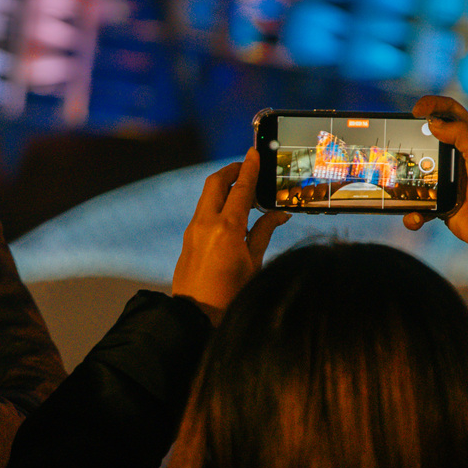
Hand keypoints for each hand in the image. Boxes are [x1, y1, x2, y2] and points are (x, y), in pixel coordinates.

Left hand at [172, 148, 288, 323]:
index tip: (255, 152)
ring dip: (224, 187)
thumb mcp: (254, 264)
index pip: (241, 188)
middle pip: (216, 183)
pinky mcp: (188, 239)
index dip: (250, 168)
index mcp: (227, 229)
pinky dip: (217, 204)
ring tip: (243, 189)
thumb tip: (279, 214)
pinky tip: (231, 213)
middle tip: (247, 167)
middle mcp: (206, 224)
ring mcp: (193, 231)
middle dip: (232, 170)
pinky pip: (203, 211)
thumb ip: (264, 233)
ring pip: (207, 196)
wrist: (196, 316)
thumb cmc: (231, 295)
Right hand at [403, 96, 467, 268]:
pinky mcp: (439, 203)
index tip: (414, 111)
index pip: (450, 112)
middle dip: (410, 141)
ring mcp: (447, 181)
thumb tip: (433, 123)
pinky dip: (412, 212)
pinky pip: (417, 204)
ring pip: (416, 172)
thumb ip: (461, 135)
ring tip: (401, 187)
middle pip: (427, 139)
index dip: (432, 104)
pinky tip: (416, 217)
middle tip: (398, 147)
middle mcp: (457, 158)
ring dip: (405, 181)